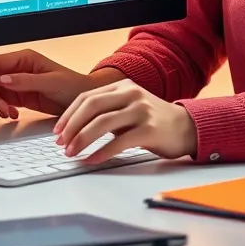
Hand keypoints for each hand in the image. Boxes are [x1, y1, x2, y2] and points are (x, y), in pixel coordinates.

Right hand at [0, 49, 100, 118]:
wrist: (84, 99)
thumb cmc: (73, 85)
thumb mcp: (51, 82)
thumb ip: (26, 81)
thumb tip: (3, 79)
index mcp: (25, 58)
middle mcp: (18, 68)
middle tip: (3, 110)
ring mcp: (18, 82)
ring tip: (10, 114)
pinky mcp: (20, 96)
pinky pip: (2, 101)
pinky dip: (3, 110)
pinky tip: (13, 114)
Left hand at [54, 79, 197, 163]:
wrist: (187, 127)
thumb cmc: (153, 120)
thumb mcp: (129, 107)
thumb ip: (107, 111)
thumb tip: (74, 129)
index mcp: (123, 86)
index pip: (87, 97)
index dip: (69, 114)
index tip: (57, 131)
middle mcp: (131, 94)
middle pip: (92, 106)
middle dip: (72, 126)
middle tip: (61, 143)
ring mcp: (141, 110)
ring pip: (103, 123)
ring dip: (82, 139)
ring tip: (72, 153)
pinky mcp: (149, 129)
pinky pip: (119, 142)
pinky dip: (101, 152)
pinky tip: (91, 160)